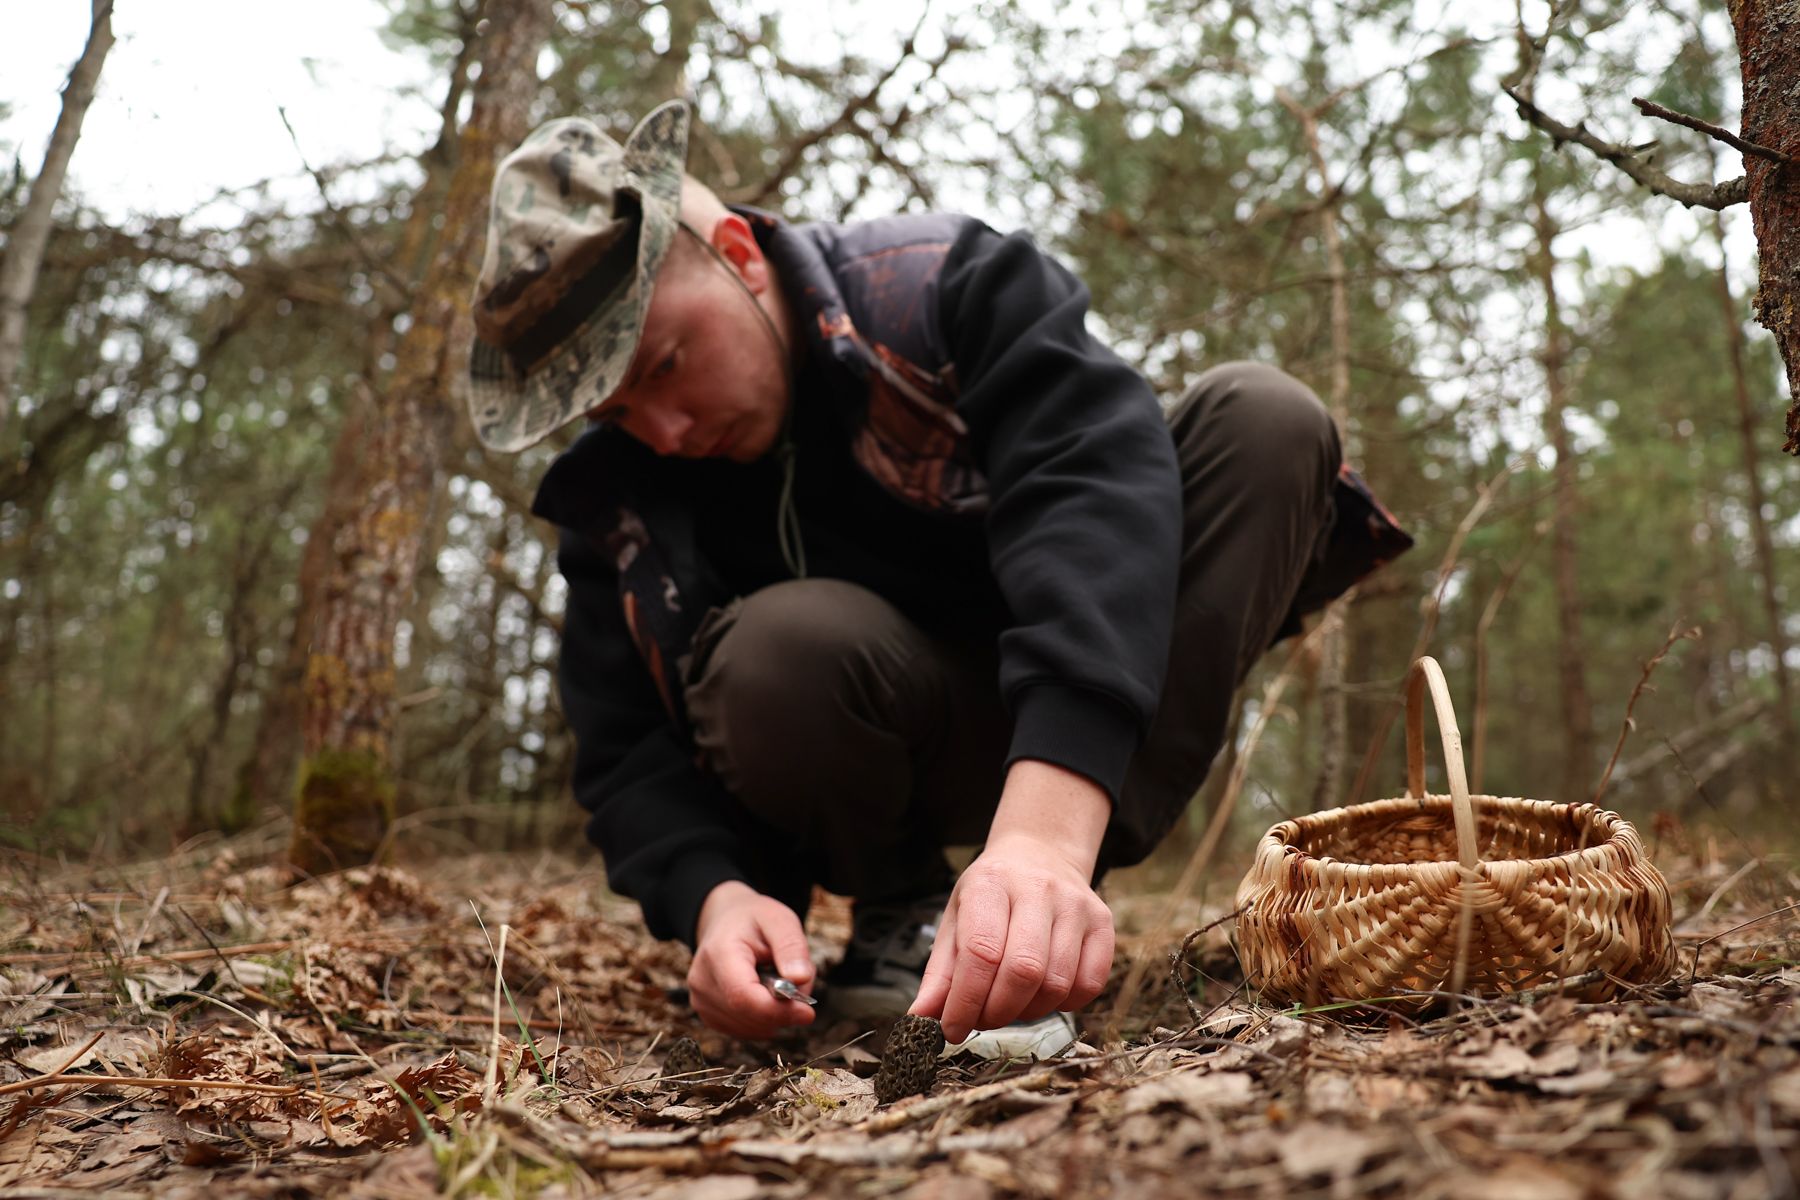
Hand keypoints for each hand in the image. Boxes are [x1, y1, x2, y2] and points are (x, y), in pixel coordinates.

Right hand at [688, 880, 816, 1038]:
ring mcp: (701, 1001)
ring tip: (777, 981)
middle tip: (797, 984)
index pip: (743, 997)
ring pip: (750, 1028)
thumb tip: (800, 979)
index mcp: (718, 954)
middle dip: (782, 1010)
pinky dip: (763, 1020)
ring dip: (774, 1015)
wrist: (725, 922)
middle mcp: (702, 981)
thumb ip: (791, 947)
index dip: (777, 1011)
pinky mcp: (708, 1015)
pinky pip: (745, 1030)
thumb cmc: (754, 920)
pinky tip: (764, 994)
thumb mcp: (780, 920)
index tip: (808, 1012)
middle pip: (748, 1017)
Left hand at [909, 761, 1115, 1043]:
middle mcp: (1038, 889)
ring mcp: (1076, 904)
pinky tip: (1043, 994)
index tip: (952, 1028)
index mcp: (991, 884)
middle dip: (998, 1011)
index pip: (981, 953)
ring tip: (1010, 1005)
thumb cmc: (991, 895)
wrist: (1040, 854)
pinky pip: (1090, 984)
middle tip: (982, 1019)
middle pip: (1024, 971)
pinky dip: (1065, 1005)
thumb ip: (940, 973)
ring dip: (1029, 1012)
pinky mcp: (1102, 922)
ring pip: (1058, 983)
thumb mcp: (955, 920)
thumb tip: (921, 1020)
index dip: (966, 1001)